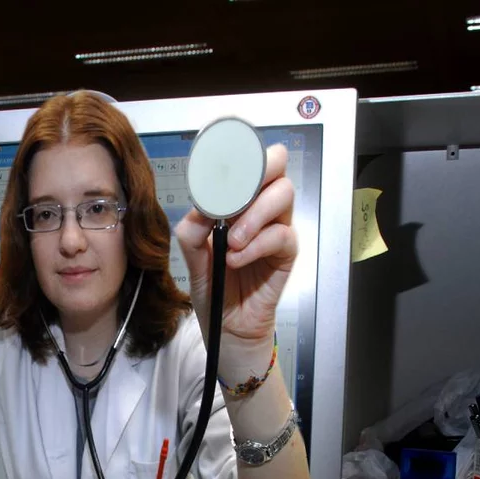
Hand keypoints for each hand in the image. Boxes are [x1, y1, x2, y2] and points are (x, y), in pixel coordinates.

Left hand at [174, 144, 295, 362]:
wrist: (227, 324)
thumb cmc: (213, 286)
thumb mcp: (192, 258)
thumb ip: (192, 231)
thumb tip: (202, 207)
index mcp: (235, 201)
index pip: (245, 162)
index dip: (238, 153)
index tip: (219, 162)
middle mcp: (259, 207)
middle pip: (276, 163)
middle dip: (257, 170)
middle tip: (234, 195)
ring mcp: (275, 227)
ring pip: (282, 193)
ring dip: (254, 214)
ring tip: (232, 242)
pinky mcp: (287, 251)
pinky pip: (281, 234)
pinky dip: (256, 244)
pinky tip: (237, 259)